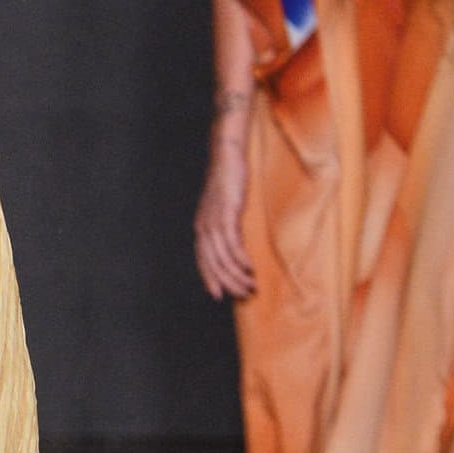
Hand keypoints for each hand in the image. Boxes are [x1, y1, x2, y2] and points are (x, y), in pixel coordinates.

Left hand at [193, 129, 254, 299]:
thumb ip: (226, 225)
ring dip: (237, 275)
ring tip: (251, 285)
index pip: (203, 261)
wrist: (227, 157)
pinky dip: (241, 260)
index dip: (210, 279)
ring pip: (223, 259)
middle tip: (243, 294)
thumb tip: (234, 242)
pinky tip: (250, 267)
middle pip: (213, 265)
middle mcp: (204, 228)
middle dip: (228, 283)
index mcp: (201, 228)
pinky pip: (232, 245)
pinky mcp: (227, 216)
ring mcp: (214, 223)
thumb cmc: (228, 182)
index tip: (219, 295)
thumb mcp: (224, 208)